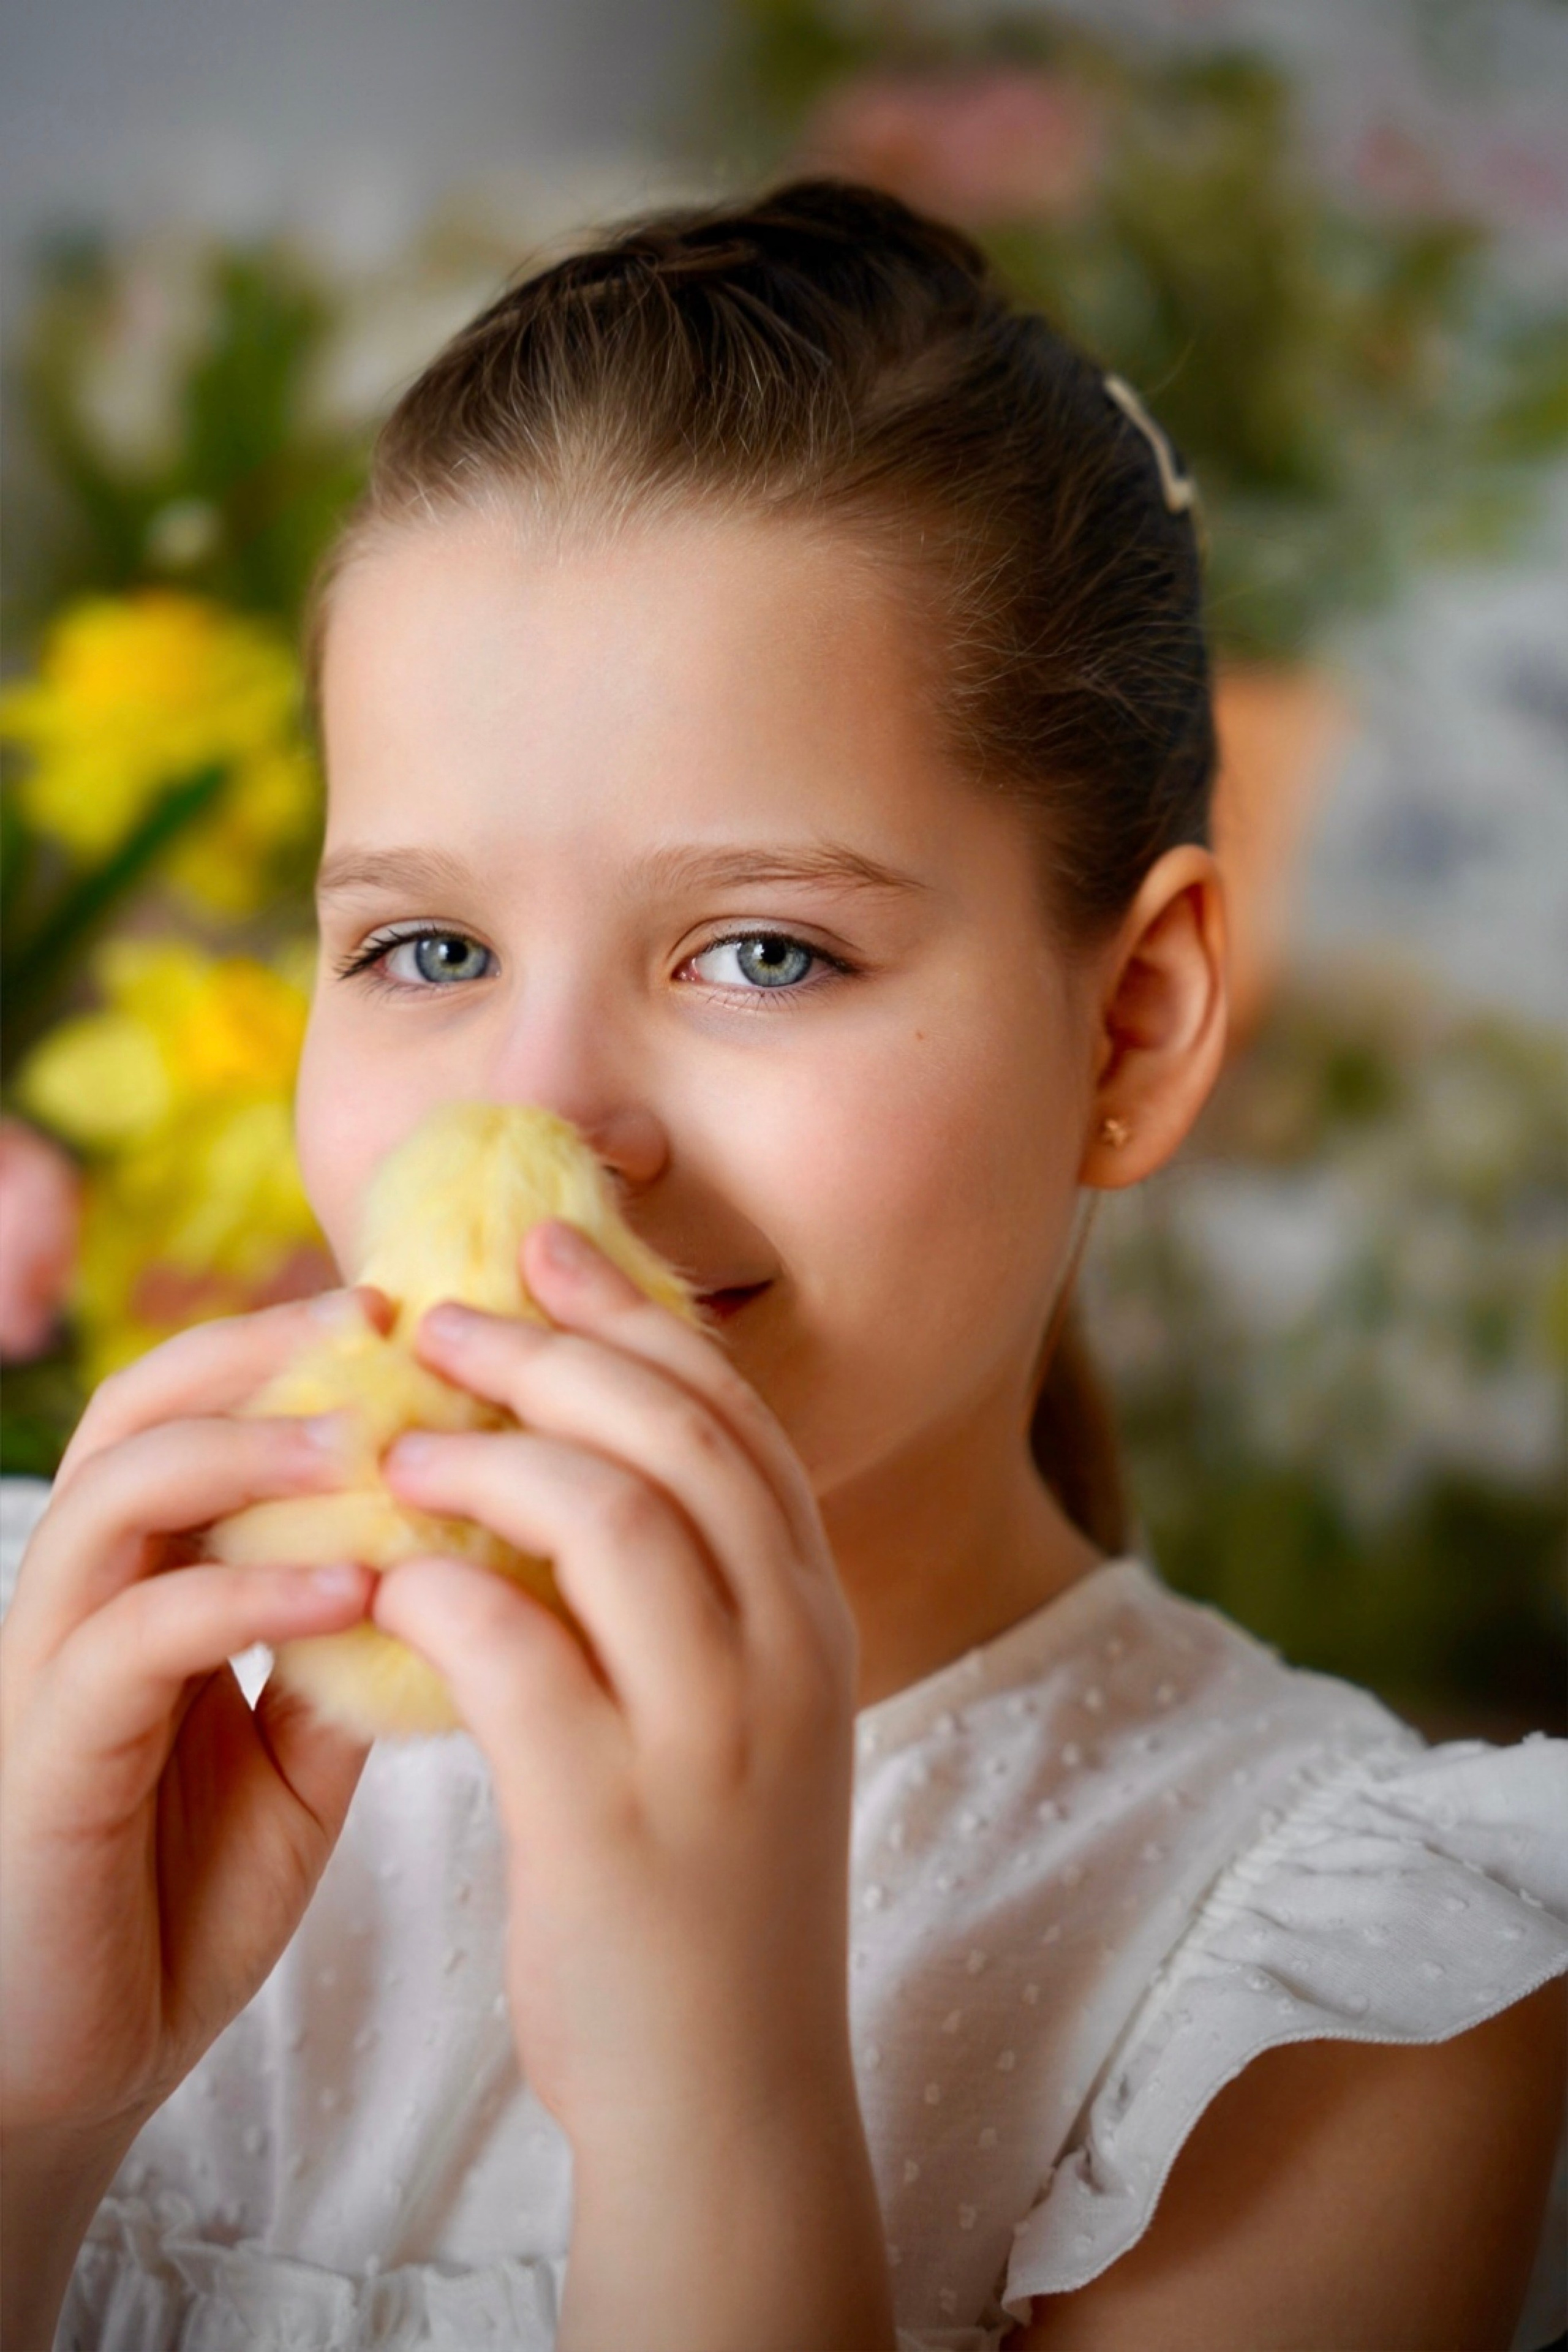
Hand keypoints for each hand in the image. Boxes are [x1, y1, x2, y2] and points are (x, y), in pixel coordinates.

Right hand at [0, 1291, 381, 2162]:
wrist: (87, 2056)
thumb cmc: (186, 1891)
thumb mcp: (299, 1750)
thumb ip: (350, 1648)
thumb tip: (462, 1552)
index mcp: (146, 1578)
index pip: (196, 1409)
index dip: (292, 1349)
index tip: (417, 1312)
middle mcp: (84, 1598)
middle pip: (138, 1410)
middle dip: (259, 1353)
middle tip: (387, 1323)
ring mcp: (52, 1669)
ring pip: (116, 1495)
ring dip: (247, 1452)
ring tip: (371, 1440)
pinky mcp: (46, 1755)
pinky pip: (131, 1638)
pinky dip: (242, 1595)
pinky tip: (347, 1588)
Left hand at [374, 1224, 894, 2348]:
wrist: (726, 2086)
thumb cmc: (703, 1877)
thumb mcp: (736, 1707)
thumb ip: (689, 1586)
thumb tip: (572, 1447)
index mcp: (814, 1608)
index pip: (735, 1413)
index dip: (637, 1314)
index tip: (546, 1249)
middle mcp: (788, 1646)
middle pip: (678, 1431)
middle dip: (554, 1348)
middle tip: (444, 1317)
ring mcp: (715, 1731)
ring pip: (612, 1513)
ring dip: (492, 1453)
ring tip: (402, 1446)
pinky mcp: (618, 1816)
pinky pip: (519, 1650)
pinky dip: (443, 1589)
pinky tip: (388, 1578)